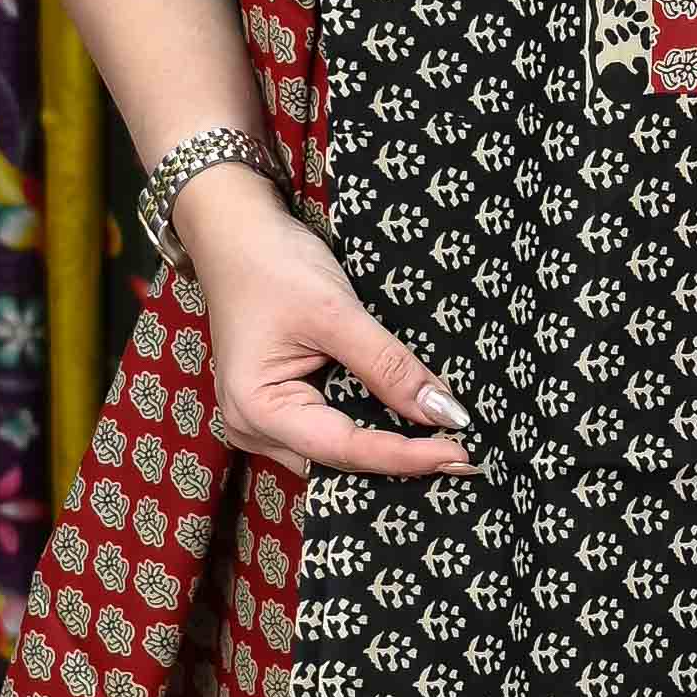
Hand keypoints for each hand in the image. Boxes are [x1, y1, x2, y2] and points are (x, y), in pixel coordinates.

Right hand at [171, 158, 478, 478]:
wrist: (234, 232)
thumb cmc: (272, 264)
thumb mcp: (336, 312)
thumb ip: (390, 366)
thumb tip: (444, 412)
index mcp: (257, 409)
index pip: (346, 449)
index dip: (406, 456)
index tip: (461, 455)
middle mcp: (253, 428)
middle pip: (338, 464)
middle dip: (399, 463)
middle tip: (463, 458)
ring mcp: (261, 421)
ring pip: (335, 455)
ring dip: (386, 450)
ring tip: (444, 448)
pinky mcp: (278, 407)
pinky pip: (328, 434)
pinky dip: (368, 430)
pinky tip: (408, 428)